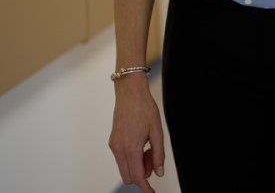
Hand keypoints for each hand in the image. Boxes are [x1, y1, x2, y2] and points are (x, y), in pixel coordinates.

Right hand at [109, 77, 164, 192]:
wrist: (130, 94)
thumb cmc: (145, 109)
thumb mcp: (157, 131)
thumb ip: (159, 153)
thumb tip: (159, 172)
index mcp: (131, 148)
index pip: (137, 176)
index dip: (145, 187)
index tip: (151, 192)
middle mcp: (119, 149)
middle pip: (129, 176)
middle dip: (142, 173)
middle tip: (153, 157)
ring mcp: (114, 146)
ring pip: (124, 168)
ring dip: (137, 165)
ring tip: (148, 147)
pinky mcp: (112, 142)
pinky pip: (121, 158)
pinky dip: (131, 158)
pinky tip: (141, 144)